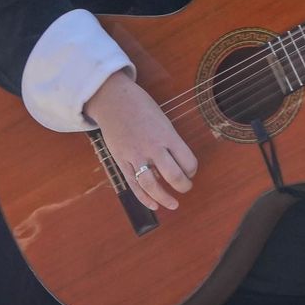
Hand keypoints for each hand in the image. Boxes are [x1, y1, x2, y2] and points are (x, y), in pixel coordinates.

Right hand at [84, 70, 197, 211]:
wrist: (112, 99)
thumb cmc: (140, 107)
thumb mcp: (162, 120)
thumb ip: (169, 142)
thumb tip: (173, 165)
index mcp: (166, 135)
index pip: (188, 161)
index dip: (192, 170)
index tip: (190, 170)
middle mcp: (152, 147)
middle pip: (174, 176)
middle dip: (184, 186)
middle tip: (185, 186)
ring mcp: (135, 155)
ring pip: (152, 185)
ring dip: (165, 198)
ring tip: (173, 204)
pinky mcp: (121, 160)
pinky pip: (133, 185)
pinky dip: (144, 198)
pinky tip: (153, 205)